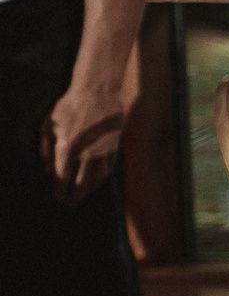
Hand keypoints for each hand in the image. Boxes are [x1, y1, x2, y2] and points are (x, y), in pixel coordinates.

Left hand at [43, 80, 125, 207]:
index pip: (63, 177)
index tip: (57, 198)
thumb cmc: (69, 106)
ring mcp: (103, 150)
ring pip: (98, 178)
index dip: (59, 191)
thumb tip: (47, 170)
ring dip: (89, 190)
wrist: (97, 90)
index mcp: (68, 147)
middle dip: (75, 196)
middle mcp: (87, 152)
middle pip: (82, 183)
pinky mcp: (114, 146)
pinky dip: (101, 177)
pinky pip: (108, 168)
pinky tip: (96, 181)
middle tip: (69, 204)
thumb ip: (46, 149)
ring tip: (82, 196)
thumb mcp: (49, 124)